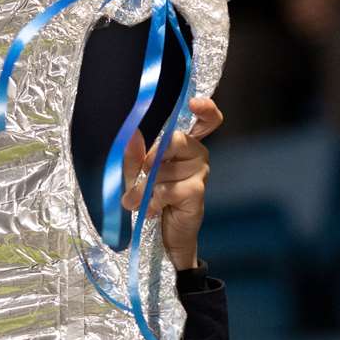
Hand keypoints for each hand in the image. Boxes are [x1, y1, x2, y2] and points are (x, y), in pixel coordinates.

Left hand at [121, 97, 223, 271]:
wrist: (166, 236)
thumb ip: (134, 155)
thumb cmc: (153, 200)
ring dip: (145, 188)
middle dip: (150, 159)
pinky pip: (166, 188)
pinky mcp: (196, 192)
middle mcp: (198, 155)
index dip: (206, 109)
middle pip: (175, 140)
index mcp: (186, 146)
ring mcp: (200, 173)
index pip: (207, 121)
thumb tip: (132, 133)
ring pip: (164, 168)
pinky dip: (153, 200)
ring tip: (143, 201)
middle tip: (142, 175)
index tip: (194, 103)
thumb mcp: (137, 175)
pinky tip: (153, 209)